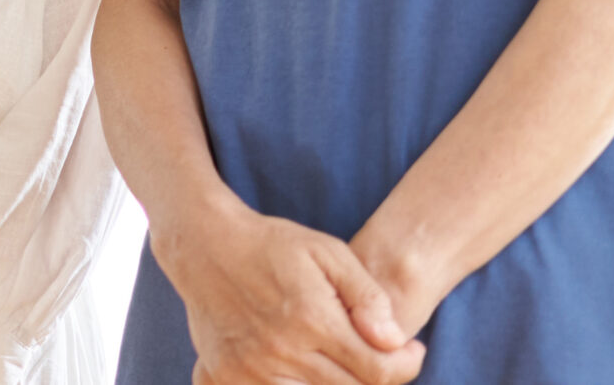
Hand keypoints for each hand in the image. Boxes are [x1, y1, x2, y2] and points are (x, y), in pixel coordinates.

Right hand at [158, 198, 423, 384]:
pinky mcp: (228, 376)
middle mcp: (282, 350)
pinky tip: (302, 367)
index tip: (410, 352)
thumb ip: (368, 296)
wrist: (202, 243)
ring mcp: (252, 368)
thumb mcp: (328, 252)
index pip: (380, 371)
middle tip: (376, 355)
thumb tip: (395, 341)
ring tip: (338, 360)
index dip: (406, 366)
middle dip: (375, 377)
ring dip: (336, 383)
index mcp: (312, 319)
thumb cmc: (271, 243)